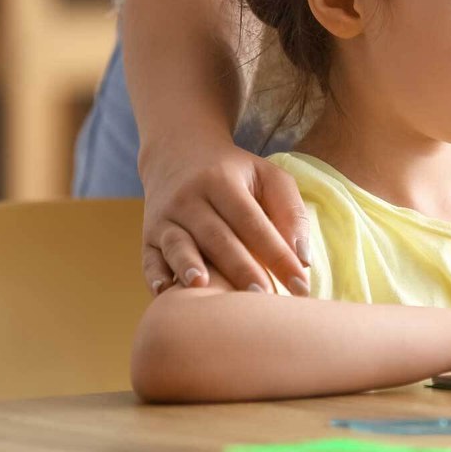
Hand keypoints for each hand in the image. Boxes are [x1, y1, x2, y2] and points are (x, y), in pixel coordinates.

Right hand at [139, 137, 310, 296]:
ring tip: (205, 288)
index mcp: (222, 181)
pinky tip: (165, 291)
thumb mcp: (268, 176)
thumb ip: (290, 210)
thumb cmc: (236, 173)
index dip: (277, 254)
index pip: (253, 222)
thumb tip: (302, 257)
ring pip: (179, 245)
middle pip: (218, 237)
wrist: (178, 154)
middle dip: (241, 268)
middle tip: (264, 297)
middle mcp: (189, 198)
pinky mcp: (148, 235)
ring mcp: (165, 217)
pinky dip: (156, 275)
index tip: (301, 284)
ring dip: (190, 267)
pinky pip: (149, 257)